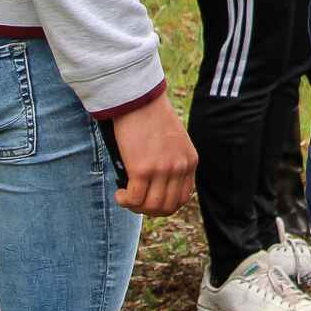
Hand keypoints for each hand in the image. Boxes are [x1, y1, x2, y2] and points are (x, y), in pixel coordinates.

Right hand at [110, 95, 197, 216]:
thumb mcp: (174, 141)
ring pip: (151, 207)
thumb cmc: (152, 118)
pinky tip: (120, 193)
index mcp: (190, 161)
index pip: (183, 198)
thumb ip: (174, 161)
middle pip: (167, 207)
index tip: (151, 201)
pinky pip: (134, 199)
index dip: (165, 205)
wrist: (139, 100)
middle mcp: (179, 167)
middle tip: (135, 201)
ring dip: (136, 208)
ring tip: (126, 198)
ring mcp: (162, 169)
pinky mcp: (142, 169)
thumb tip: (161, 186)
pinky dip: (125, 201)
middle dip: (149, 210)